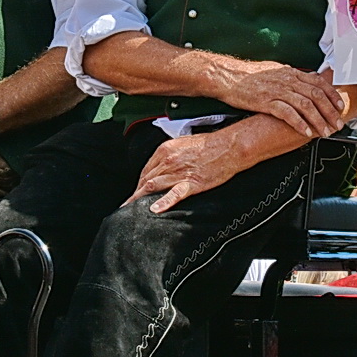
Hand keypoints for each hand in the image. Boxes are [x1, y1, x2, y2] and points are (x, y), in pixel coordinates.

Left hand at [131, 132, 248, 213]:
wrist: (228, 146)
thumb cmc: (209, 145)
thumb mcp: (183, 144)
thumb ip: (170, 155)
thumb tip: (162, 166)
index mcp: (165, 150)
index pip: (146, 170)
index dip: (138, 184)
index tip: (135, 193)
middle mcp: (168, 160)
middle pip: (146, 180)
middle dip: (136, 194)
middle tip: (127, 206)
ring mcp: (179, 172)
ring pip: (153, 186)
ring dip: (140, 199)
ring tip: (131, 212)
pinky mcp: (192, 183)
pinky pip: (174, 194)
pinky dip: (163, 202)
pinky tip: (155, 209)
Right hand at [212, 59, 344, 138]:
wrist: (228, 76)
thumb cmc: (249, 76)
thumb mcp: (275, 71)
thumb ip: (291, 78)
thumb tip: (304, 81)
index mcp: (291, 73)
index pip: (319, 83)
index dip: (332, 96)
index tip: (340, 106)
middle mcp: (287, 80)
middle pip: (316, 96)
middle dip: (330, 112)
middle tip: (337, 124)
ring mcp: (278, 91)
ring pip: (305, 106)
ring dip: (318, 120)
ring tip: (325, 132)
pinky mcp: (267, 101)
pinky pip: (288, 113)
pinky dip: (299, 123)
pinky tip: (306, 132)